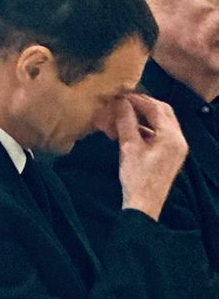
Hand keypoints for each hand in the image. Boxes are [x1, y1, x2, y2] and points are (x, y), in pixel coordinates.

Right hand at [116, 92, 187, 218]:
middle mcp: (178, 140)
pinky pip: (159, 133)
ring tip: (123, 115)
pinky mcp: (170, 154)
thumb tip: (120, 100)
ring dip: (143, 115)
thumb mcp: (128, 145)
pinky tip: (128, 129)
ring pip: (161, 122)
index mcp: (172, 137)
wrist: (144, 204)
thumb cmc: (136, 175)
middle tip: (123, 101)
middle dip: (143, 104)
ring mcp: (176, 148)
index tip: (119, 95)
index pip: (156, 108)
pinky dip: (145, 127)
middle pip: (163, 112)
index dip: (137, 99)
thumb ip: (126, 120)